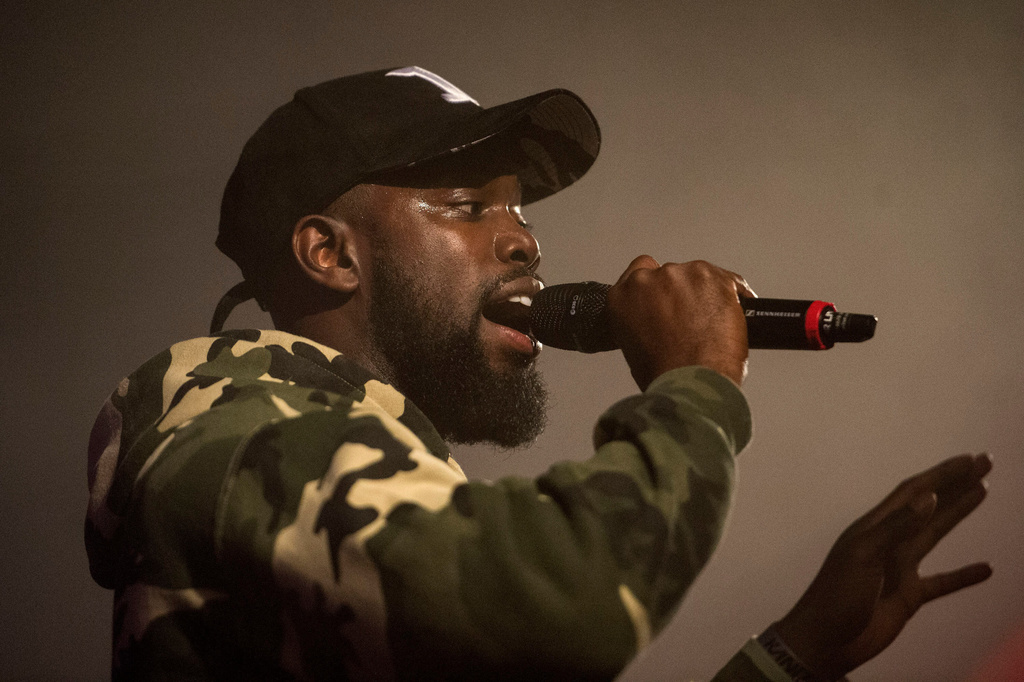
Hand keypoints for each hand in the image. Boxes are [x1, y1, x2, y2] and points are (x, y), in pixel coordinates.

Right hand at [606, 255, 753, 388]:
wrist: (692, 384)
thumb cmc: (665, 374)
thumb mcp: (633, 346)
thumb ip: (642, 319)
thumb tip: (659, 318)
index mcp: (623, 296)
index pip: (639, 270)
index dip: (657, 287)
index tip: (665, 298)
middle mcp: (648, 280)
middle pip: (670, 274)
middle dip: (682, 294)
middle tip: (691, 321)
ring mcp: (681, 276)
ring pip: (698, 276)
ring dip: (705, 294)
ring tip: (712, 325)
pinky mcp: (712, 277)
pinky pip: (728, 280)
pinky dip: (732, 295)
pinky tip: (731, 317)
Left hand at [774, 453, 992, 678]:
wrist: (825, 640)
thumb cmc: (837, 596)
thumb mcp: (864, 556)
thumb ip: (896, 527)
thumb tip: (929, 496)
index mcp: (875, 527)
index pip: (914, 492)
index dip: (942, 474)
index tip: (971, 459)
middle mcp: (890, 541)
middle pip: (929, 506)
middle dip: (956, 484)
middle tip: (986, 463)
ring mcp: (900, 568)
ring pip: (936, 534)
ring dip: (959, 514)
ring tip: (984, 491)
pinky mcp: (908, 596)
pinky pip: (942, 582)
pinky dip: (963, 575)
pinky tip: (986, 569)